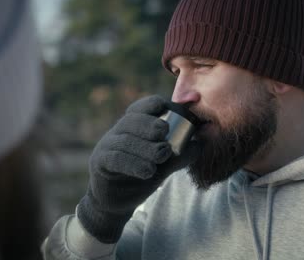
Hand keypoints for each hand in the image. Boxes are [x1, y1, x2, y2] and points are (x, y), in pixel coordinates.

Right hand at [77, 95, 198, 242]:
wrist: (120, 201)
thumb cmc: (144, 174)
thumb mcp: (166, 163)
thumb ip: (182, 152)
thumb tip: (203, 139)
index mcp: (135, 125)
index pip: (142, 107)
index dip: (153, 104)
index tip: (165, 107)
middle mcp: (119, 131)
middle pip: (132, 120)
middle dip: (149, 124)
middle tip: (163, 132)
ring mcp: (107, 145)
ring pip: (125, 140)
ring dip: (145, 147)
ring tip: (162, 155)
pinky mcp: (100, 162)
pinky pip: (116, 158)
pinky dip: (134, 164)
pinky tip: (148, 171)